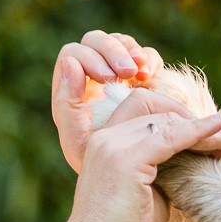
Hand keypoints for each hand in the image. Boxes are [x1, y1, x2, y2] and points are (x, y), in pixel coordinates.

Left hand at [51, 31, 162, 171]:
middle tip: (128, 72)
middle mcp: (92, 75)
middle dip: (113, 52)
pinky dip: (150, 60)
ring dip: (132, 51)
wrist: (133, 179)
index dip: (90, 58)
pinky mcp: (144, 79)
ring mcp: (118, 73)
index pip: (74, 54)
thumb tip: (70, 62)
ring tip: (143, 73)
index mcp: (71, 89)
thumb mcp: (78, 143)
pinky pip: (146, 56)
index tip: (107, 78)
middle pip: (97, 41)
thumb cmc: (99, 167)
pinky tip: (152, 76)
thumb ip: (67, 107)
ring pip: (121, 43)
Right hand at [62, 106, 220, 221]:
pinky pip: (170, 137)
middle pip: (163, 115)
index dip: (186, 123)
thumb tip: (201, 162)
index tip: (218, 141)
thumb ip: (168, 172)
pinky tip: (219, 129)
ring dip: (209, 132)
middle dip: (203, 126)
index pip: (151, 115)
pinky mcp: (126, 159)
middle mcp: (107, 137)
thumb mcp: (150, 194)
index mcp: (108, 144)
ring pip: (170, 123)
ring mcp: (114, 145)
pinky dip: (197, 132)